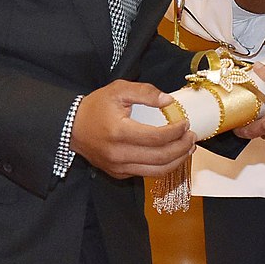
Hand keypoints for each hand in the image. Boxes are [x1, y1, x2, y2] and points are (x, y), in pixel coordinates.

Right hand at [70, 80, 194, 178]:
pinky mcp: (118, 173)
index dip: (176, 132)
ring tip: (188, 148)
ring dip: (177, 161)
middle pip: (160, 158)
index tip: (186, 123)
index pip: (157, 138)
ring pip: (156, 172)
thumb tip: (169, 101)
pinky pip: (146, 174)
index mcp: (119, 132)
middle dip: (182, 148)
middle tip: (192, 137)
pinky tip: (172, 155)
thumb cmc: (96, 106)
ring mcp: (118, 167)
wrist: (72, 127)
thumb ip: (145, 92)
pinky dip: (163, 166)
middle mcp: (119, 154)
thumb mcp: (119, 89)